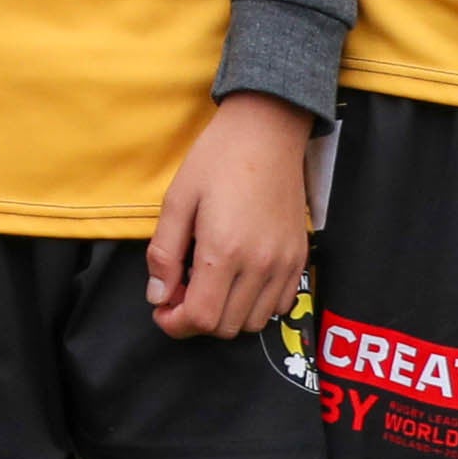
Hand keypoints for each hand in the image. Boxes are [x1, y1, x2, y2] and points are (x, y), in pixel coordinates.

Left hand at [146, 93, 312, 338]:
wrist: (266, 132)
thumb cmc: (216, 160)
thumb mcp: (177, 200)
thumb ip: (164, 253)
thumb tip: (157, 296)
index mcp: (224, 251)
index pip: (202, 318)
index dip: (175, 324)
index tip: (161, 308)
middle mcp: (260, 265)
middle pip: (226, 327)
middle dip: (196, 320)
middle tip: (180, 291)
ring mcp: (285, 264)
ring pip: (254, 322)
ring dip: (226, 314)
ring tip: (208, 284)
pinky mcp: (300, 258)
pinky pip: (280, 305)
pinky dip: (255, 305)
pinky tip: (238, 280)